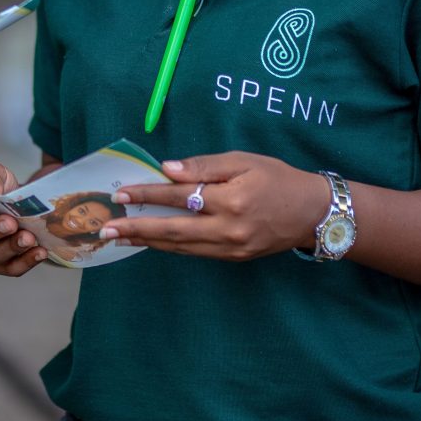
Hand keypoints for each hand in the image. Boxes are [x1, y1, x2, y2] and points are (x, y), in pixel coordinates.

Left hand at [103, 152, 329, 260]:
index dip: (147, 195)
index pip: (179, 197)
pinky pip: (194, 252)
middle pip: (173, 230)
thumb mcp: (244, 161)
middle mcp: (228, 229)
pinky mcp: (233, 259)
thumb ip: (204, 166)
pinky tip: (152, 241)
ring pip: (181, 247)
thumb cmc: (278, 179)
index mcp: (231, 200)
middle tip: (107, 229)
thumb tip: (167, 169)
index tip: (121, 193)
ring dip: (148, 242)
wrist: (313, 213)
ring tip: (120, 238)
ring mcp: (230, 249)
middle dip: (137, 229)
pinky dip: (170, 247)